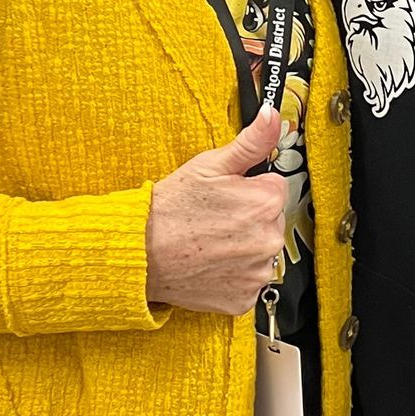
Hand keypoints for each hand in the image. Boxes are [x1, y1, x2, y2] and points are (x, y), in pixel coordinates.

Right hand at [145, 109, 289, 315]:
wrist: (140, 252)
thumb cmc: (169, 209)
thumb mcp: (209, 165)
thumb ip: (251, 142)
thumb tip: (272, 117)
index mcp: (266, 202)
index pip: (275, 189)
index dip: (249, 189)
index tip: (227, 196)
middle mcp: (268, 239)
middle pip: (271, 221)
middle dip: (249, 218)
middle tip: (215, 219)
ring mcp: (257, 272)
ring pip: (261, 252)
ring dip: (243, 247)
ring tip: (210, 242)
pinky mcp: (244, 298)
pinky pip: (248, 280)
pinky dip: (234, 274)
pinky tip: (211, 263)